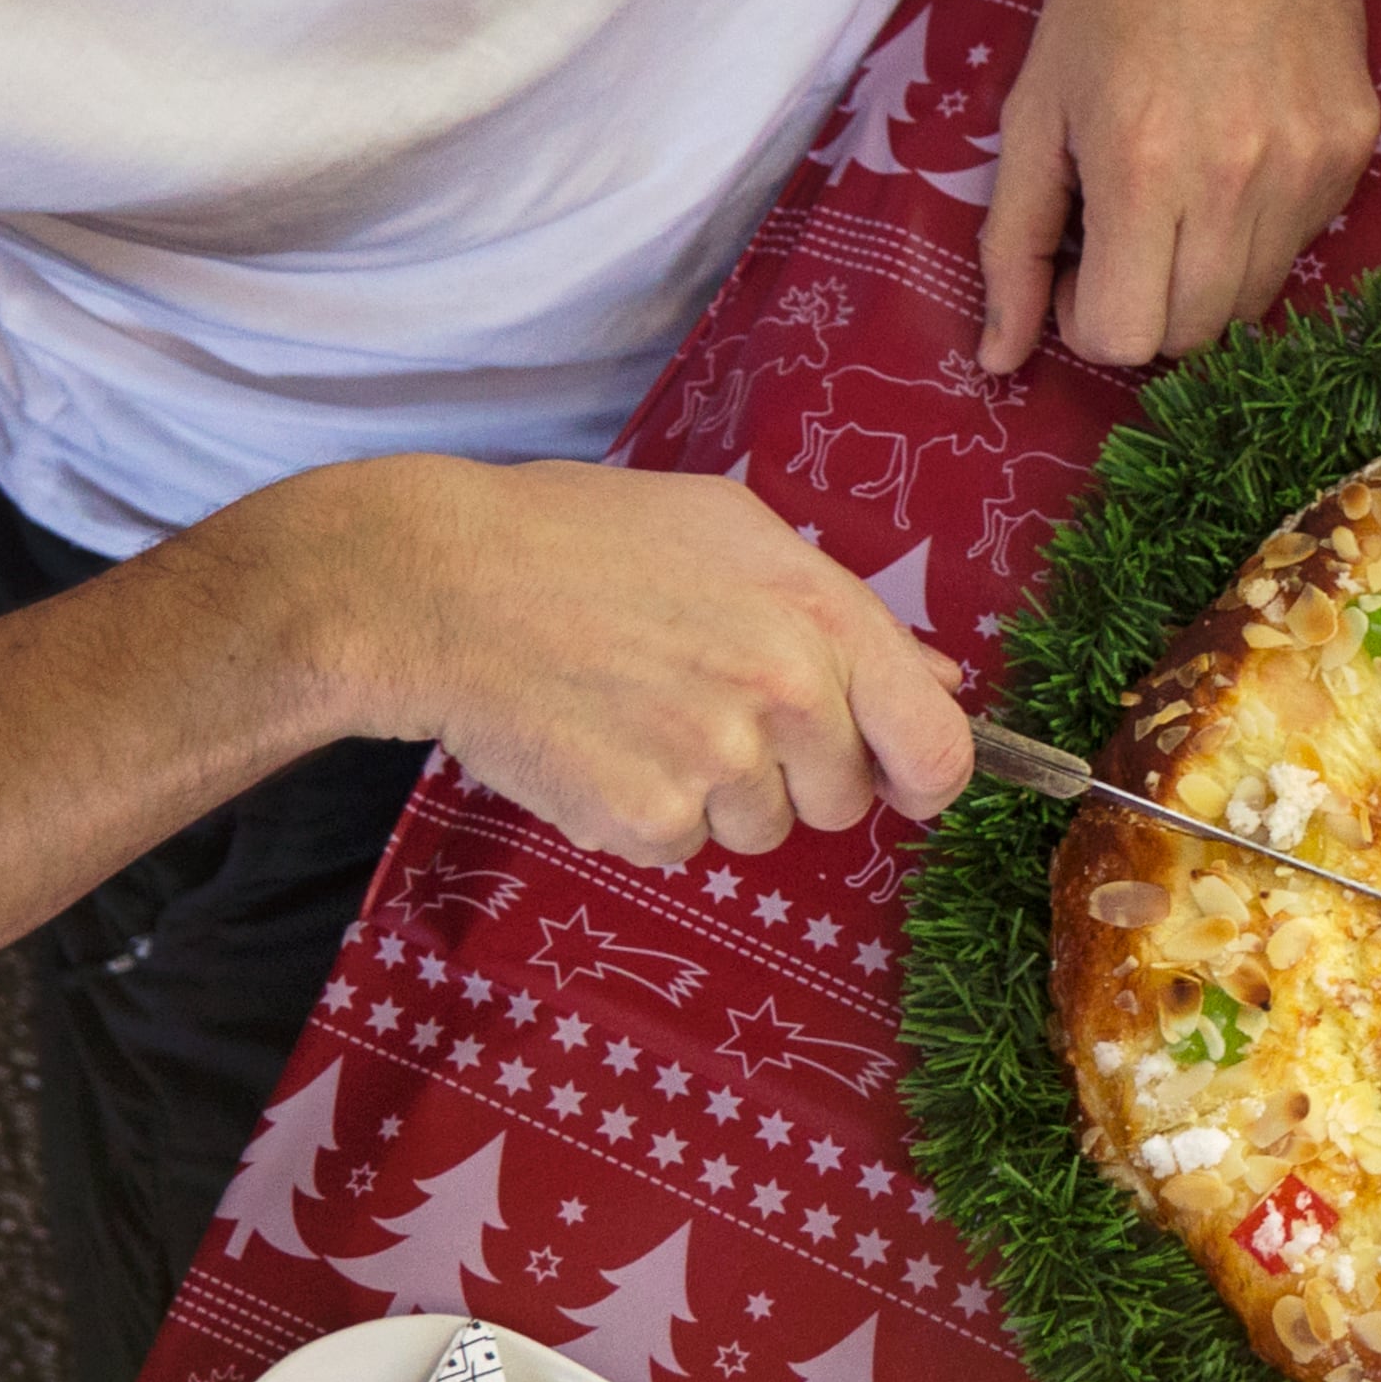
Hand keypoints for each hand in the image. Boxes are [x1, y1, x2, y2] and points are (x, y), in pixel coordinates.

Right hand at [311, 458, 974, 867]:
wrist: (443, 586)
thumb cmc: (585, 541)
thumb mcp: (735, 532)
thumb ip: (843, 613)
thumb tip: (935, 680)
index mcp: (821, 619)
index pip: (937, 747)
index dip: (924, 775)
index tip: (896, 778)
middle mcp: (787, 695)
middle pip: (843, 801)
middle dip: (793, 775)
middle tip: (709, 708)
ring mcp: (716, 764)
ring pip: (760, 831)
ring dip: (713, 795)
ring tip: (640, 713)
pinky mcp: (646, 819)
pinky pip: (681, 849)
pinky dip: (644, 816)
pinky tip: (598, 744)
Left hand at [982, 0, 1377, 370]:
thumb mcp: (1034, 106)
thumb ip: (1012, 241)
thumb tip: (999, 359)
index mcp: (1141, 167)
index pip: (1126, 337)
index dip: (1090, 320)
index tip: (1083, 265)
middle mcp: (1236, 180)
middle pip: (1194, 336)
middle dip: (1147, 308)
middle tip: (1127, 232)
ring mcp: (1309, 169)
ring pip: (1253, 302)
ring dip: (1204, 275)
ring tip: (1181, 188)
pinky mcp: (1356, 151)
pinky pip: (1300, 243)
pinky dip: (1258, 227)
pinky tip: (1237, 148)